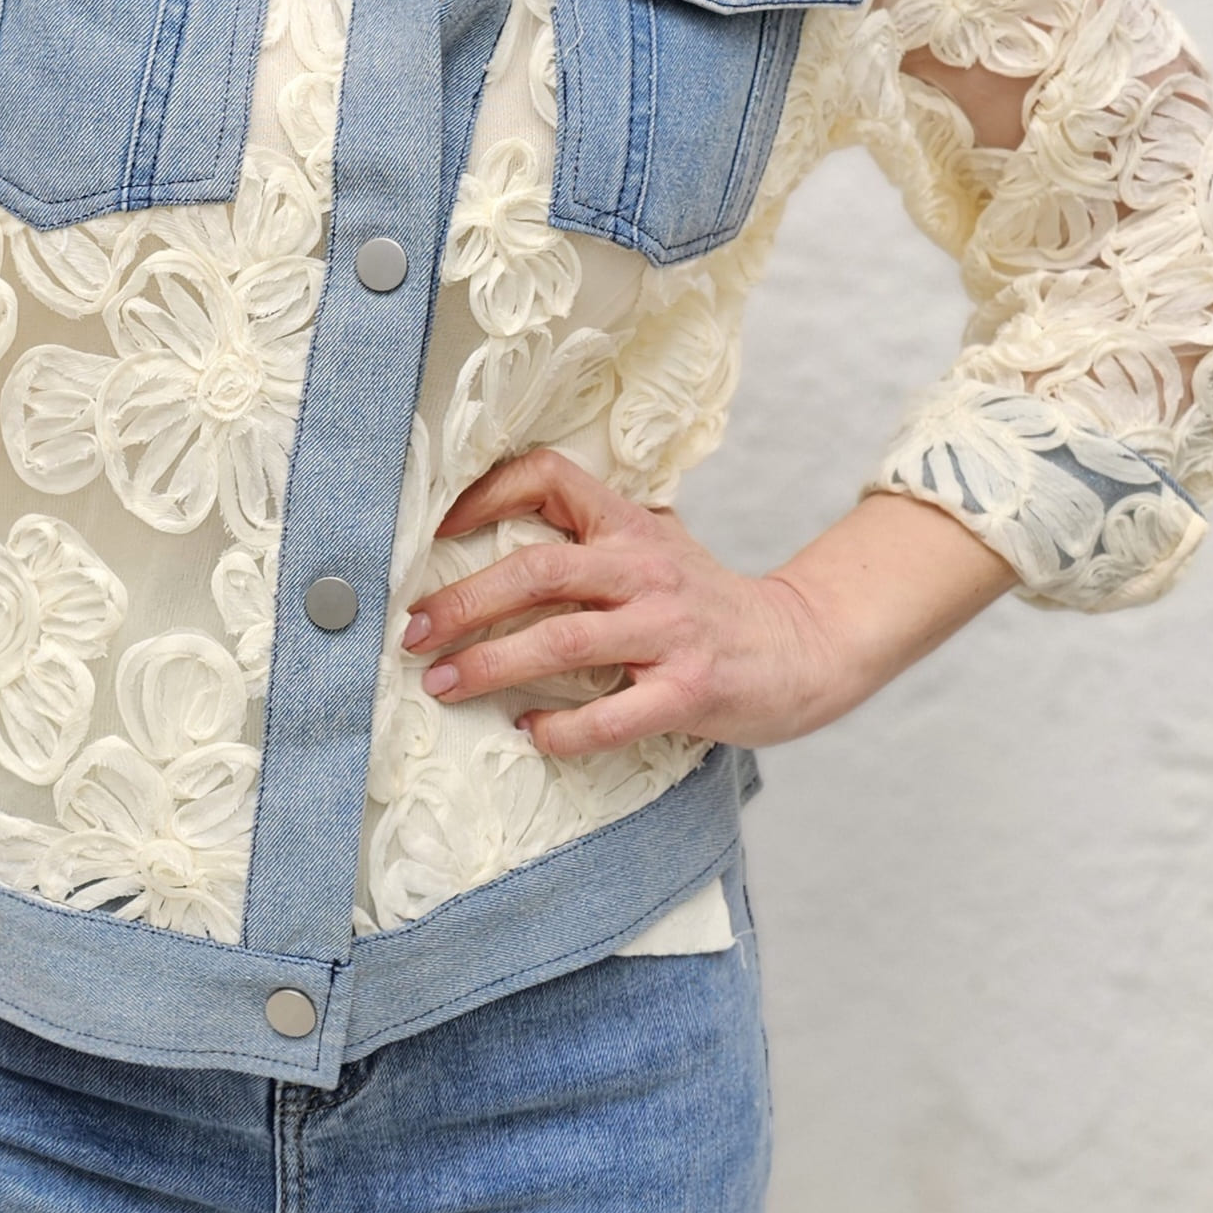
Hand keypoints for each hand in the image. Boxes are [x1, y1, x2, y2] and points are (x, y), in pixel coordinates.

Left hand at [402, 450, 1014, 756]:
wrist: (800, 648)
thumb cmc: (703, 602)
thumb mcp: (652, 547)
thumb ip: (589, 538)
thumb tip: (486, 535)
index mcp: (630, 526)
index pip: (550, 478)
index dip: (486, 493)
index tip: (434, 528)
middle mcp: (646, 569)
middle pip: (537, 570)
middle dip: (463, 601)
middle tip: (412, 632)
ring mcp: (668, 631)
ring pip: (562, 641)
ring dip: (490, 665)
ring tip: (442, 683)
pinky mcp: (688, 692)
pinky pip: (608, 716)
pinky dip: (559, 730)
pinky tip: (529, 734)